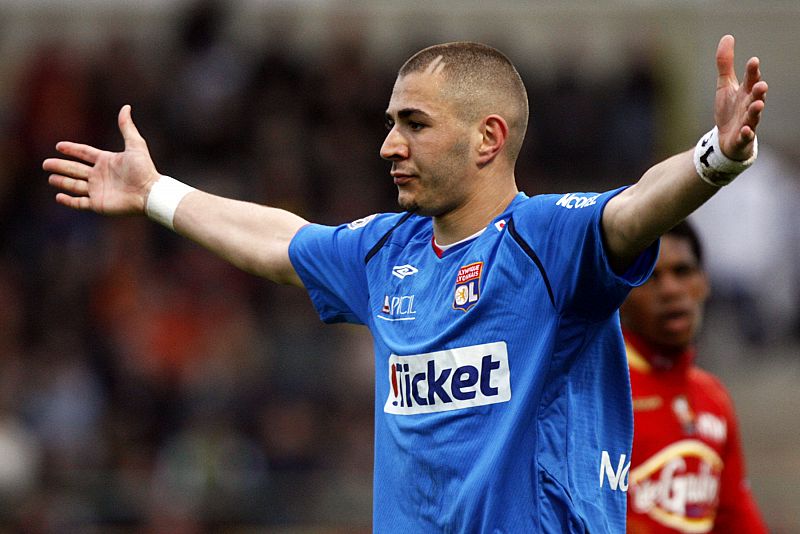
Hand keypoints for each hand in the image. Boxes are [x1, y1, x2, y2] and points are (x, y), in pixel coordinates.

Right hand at [43, 105, 159, 215]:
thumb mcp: (135, 145)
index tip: (59, 146)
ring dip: (62, 181)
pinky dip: (68, 200)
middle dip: (60, 166)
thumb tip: (126, 107)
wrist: (149, 193)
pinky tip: (58, 196)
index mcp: (106, 161)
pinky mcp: (98, 204)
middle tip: (46, 164)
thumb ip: (127, 127)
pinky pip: (79, 203)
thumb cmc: (144, 170)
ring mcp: (98, 190)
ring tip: (50, 177)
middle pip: (75, 169)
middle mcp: (100, 175)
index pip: (84, 153)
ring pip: (74, 185)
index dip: (72, 149)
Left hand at [714, 35, 767, 160]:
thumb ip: (725, 64)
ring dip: (756, 110)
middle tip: (761, 84)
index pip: (751, 79)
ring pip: (754, 116)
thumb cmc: (729, 110)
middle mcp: (749, 106)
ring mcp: (747, 122)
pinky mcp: (741, 138)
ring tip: (758, 104)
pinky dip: (746, 133)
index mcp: (746, 92)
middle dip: (759, 90)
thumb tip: (727, 37)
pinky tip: (745, 130)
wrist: (727, 139)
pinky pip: (745, 136)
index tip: (753, 61)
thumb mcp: (724, 85)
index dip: (752, 71)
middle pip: (756, 97)